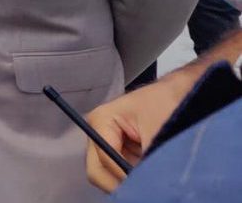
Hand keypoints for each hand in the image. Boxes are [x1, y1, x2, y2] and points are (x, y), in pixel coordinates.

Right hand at [84, 71, 193, 191]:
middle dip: (120, 181)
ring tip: (151, 175)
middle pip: (98, 170)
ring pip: (108, 174)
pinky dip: (133, 176)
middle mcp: (98, 132)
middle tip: (144, 189)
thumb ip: (148, 158)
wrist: (182, 92)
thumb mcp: (159, 131)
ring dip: (127, 179)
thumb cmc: (168, 102)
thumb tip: (147, 183)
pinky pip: (119, 172)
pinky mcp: (119, 150)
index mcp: (101, 121)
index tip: (146, 186)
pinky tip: (149, 169)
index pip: (104, 160)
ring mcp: (107, 142)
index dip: (124, 176)